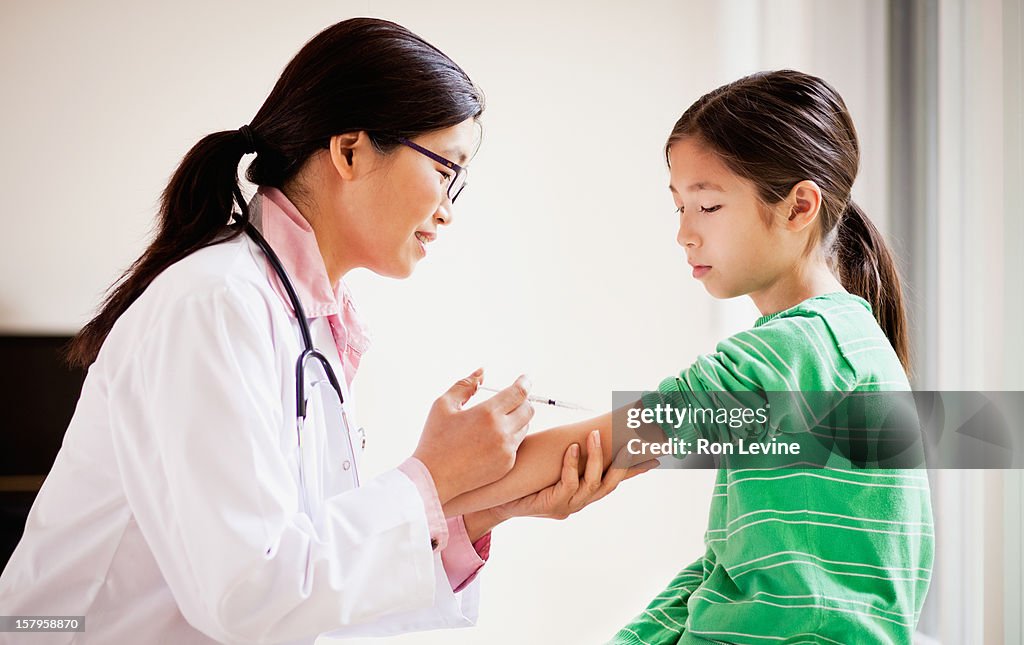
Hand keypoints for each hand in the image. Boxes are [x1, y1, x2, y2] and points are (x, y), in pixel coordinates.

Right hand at [413, 369, 534, 504]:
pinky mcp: (506, 465)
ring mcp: (506, 450)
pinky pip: (516, 445)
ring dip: (516, 420)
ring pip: (524, 427)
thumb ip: (465, 385)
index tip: (525, 379)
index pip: (519, 392)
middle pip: (528, 409)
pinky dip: (509, 438)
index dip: (525, 382)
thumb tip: (482, 372)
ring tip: (495, 422)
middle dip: (522, 401)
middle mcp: (501, 432)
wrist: (432, 478)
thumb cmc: (435, 439)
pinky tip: (491, 440)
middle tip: (510, 400)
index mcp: (487, 413)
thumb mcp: (443, 405)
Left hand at [492, 430, 658, 521]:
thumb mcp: (552, 463)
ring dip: (596, 457)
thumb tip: (583, 428)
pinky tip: (571, 449)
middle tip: (631, 439)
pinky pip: (569, 484)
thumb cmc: (525, 478)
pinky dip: (573, 464)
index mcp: (584, 490)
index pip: (615, 478)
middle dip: (623, 462)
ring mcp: (568, 505)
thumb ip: (572, 452)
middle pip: (612, 483)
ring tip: (594, 435)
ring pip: (594, 484)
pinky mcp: (553, 505)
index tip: (656, 456)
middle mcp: (580, 500)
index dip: (636, 468)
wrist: (499, 499)